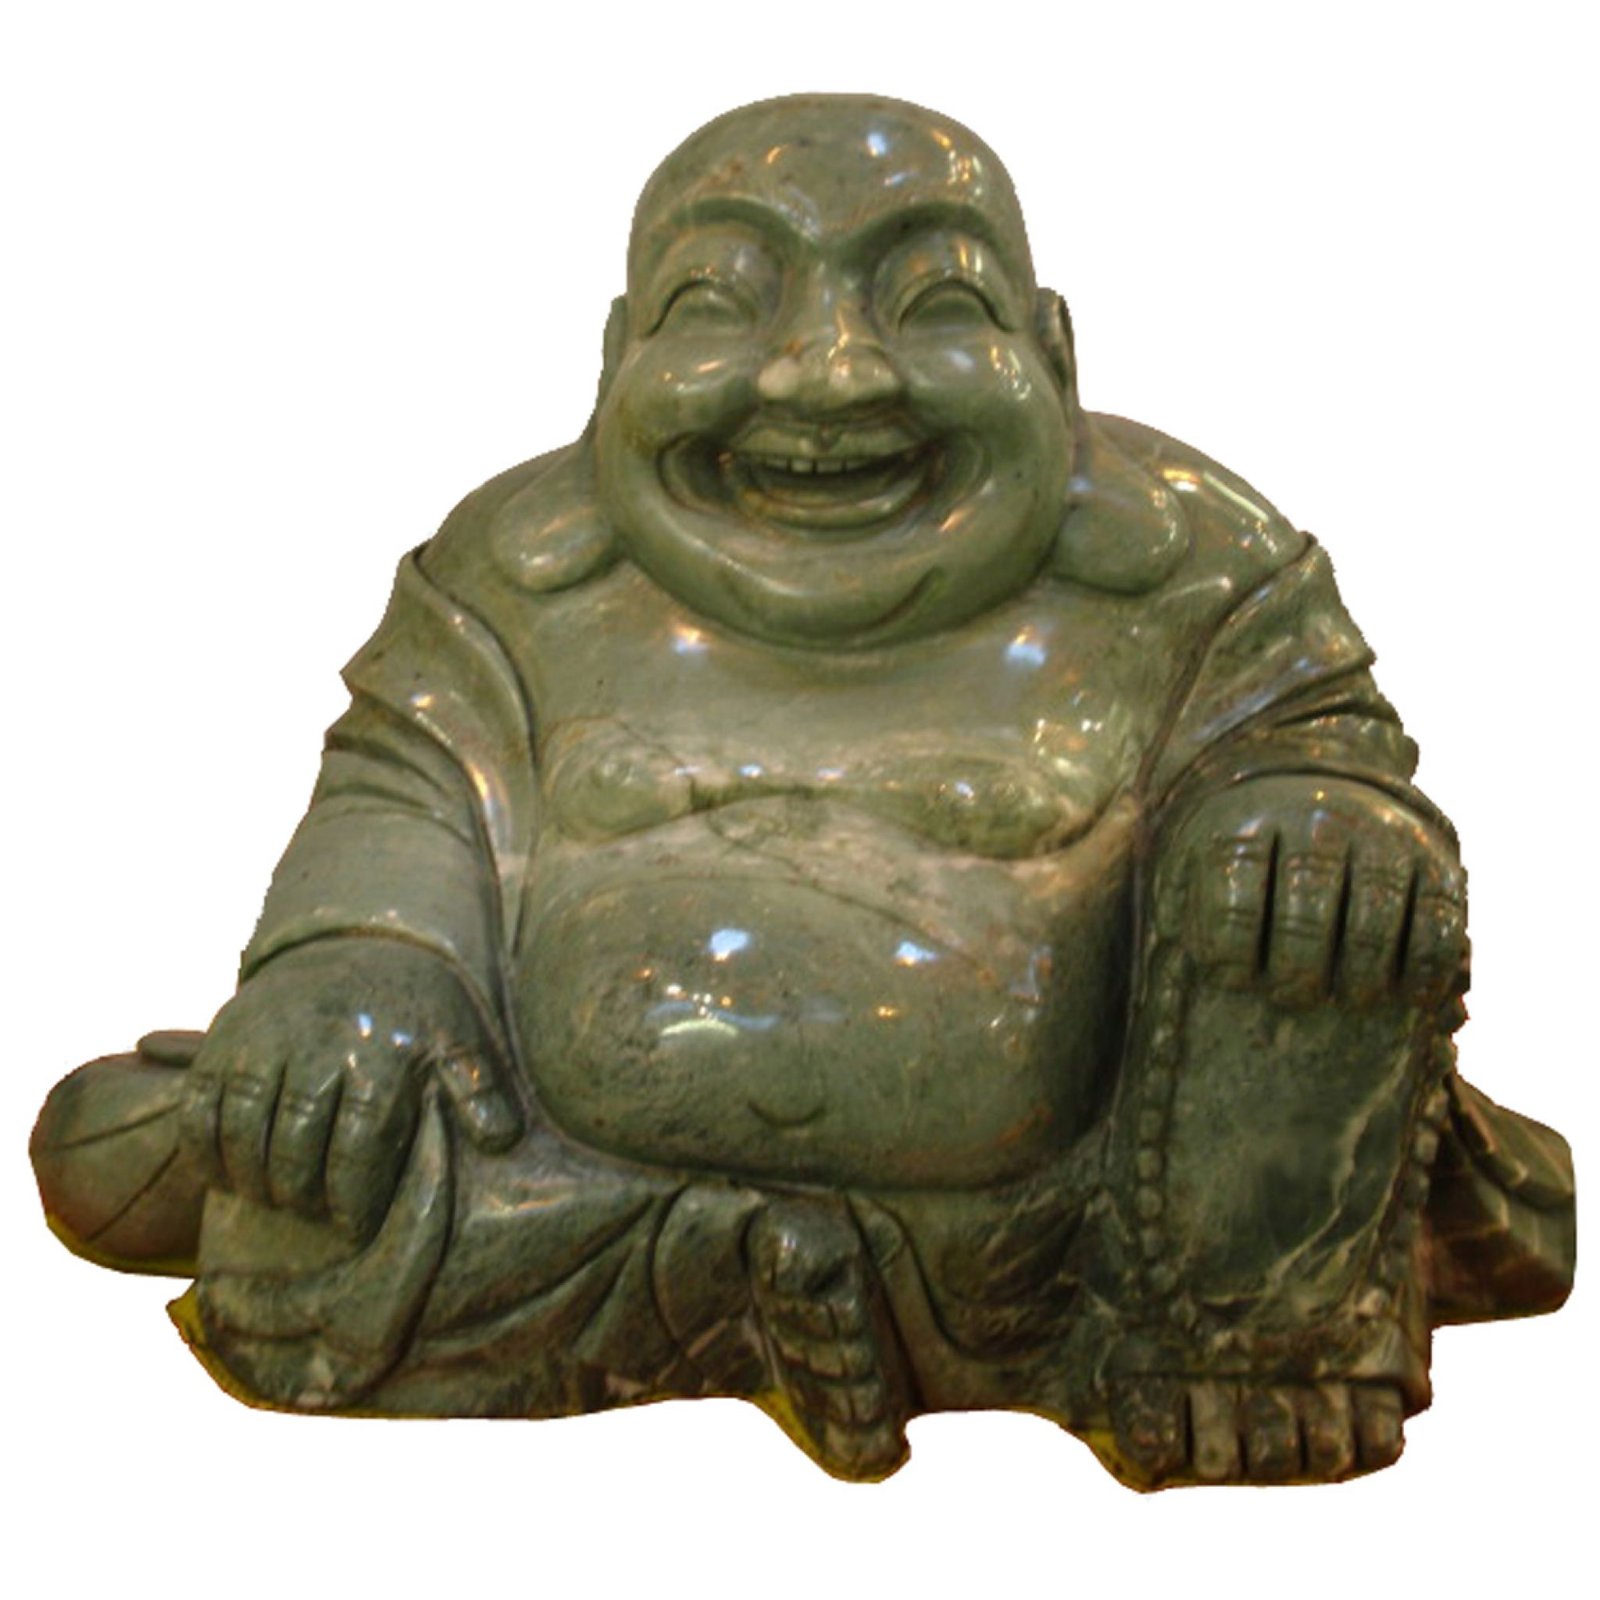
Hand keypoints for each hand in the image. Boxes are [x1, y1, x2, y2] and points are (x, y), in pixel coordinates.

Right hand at [180, 939, 521, 1236]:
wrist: (356, 944)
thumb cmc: (414, 1010)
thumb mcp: (460, 1040)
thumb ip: (480, 1091)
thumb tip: (500, 1140)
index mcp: (379, 1053)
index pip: (356, 1150)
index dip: (353, 1201)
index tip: (354, 1226)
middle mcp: (317, 1044)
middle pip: (294, 1150)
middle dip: (303, 1198)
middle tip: (313, 1216)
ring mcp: (263, 1039)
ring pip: (243, 1135)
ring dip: (255, 1183)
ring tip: (276, 1200)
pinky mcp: (224, 1038)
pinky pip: (200, 1110)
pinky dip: (207, 1152)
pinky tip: (229, 1175)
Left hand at [1162, 776, 1465, 1009]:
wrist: (1324, 780)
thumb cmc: (1246, 845)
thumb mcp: (1197, 856)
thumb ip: (1179, 902)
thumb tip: (1175, 956)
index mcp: (1248, 823)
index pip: (1235, 894)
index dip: (1230, 951)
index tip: (1233, 980)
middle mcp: (1318, 823)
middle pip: (1307, 908)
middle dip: (1297, 968)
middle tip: (1291, 996)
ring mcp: (1382, 837)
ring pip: (1376, 916)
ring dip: (1361, 972)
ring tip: (1347, 997)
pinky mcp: (1436, 859)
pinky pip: (1440, 923)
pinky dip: (1425, 967)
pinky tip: (1403, 992)